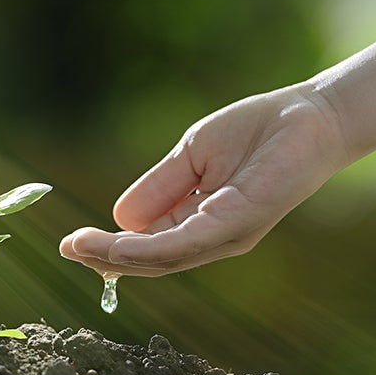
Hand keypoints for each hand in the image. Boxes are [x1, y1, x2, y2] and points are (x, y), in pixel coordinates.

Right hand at [60, 83, 348, 276]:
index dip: (108, 247)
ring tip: (83, 249)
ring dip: (120, 257)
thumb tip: (118, 218)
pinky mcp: (242, 219)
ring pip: (166, 257)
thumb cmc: (254, 133)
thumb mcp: (191, 158)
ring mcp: (228, 233)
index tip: (71, 242)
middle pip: (152, 260)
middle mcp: (213, 237)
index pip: (147, 245)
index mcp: (199, 223)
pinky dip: (154, 246)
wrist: (308, 114)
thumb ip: (159, 188)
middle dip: (106, 258)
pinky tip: (123, 245)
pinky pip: (191, 240)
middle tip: (68, 249)